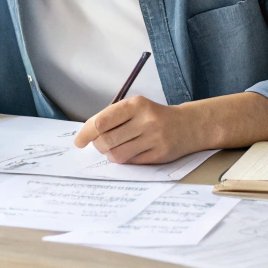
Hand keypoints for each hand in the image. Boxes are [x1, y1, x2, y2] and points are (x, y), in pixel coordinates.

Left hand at [74, 96, 203, 163]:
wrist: (188, 125)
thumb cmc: (154, 116)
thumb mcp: (136, 108)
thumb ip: (113, 118)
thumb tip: (86, 135)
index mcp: (136, 105)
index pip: (101, 122)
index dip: (86, 133)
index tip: (79, 142)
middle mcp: (146, 120)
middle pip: (106, 141)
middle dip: (98, 145)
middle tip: (100, 145)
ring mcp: (154, 139)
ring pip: (117, 155)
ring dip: (110, 154)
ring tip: (114, 149)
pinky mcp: (159, 155)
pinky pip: (131, 162)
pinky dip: (125, 160)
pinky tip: (129, 152)